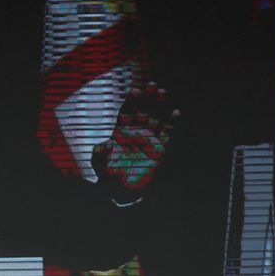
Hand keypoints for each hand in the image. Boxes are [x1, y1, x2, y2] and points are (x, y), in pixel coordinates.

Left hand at [93, 81, 177, 197]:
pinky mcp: (158, 150)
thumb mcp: (99, 164)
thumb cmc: (107, 175)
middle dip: (146, 99)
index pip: (126, 114)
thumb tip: (102, 147)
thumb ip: (99, 154)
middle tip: (151, 85)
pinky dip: (171, 124)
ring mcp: (147, 140)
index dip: (130, 102)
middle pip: (142, 112)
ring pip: (154, 119)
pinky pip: (166, 134)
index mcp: (120, 133)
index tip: (135, 90)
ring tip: (162, 91)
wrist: (120, 190)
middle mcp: (134, 133)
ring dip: (159, 106)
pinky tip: (175, 112)